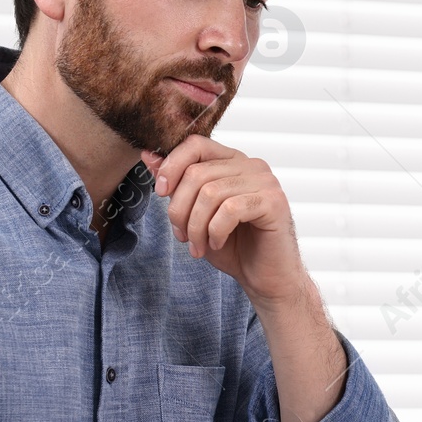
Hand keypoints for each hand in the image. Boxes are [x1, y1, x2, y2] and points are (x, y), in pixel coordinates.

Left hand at [140, 138, 302, 305]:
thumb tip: (148, 155)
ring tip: (198, 246)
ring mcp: (265, 182)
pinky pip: (230, 210)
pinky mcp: (273, 202)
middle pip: (197, 173)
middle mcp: (252, 165)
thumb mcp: (194, 213)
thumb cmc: (232, 245)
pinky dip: (215, 231)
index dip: (172, 166)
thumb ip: (176, 184)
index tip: (161, 193)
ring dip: (196, 226)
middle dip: (180, 209)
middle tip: (182, 236)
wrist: (264, 277)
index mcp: (233, 161)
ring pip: (210, 193)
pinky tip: (217, 243)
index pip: (196, 144)